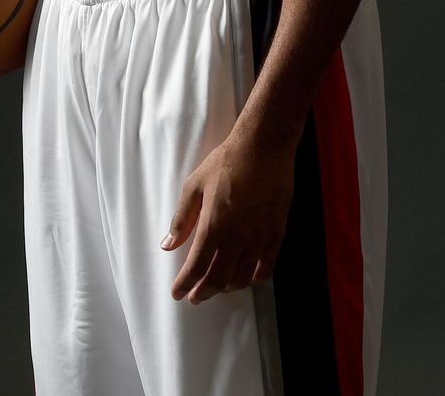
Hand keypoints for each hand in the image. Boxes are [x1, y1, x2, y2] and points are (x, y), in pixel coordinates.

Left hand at [161, 132, 295, 303]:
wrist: (264, 147)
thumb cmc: (226, 162)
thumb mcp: (194, 185)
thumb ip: (181, 218)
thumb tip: (168, 245)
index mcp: (213, 225)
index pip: (196, 267)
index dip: (185, 284)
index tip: (177, 294)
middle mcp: (236, 237)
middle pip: (218, 278)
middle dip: (203, 292)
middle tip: (195, 297)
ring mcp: (259, 237)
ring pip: (242, 277)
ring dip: (227, 287)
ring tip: (218, 287)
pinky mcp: (276, 233)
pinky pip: (266, 267)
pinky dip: (254, 278)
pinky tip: (246, 277)